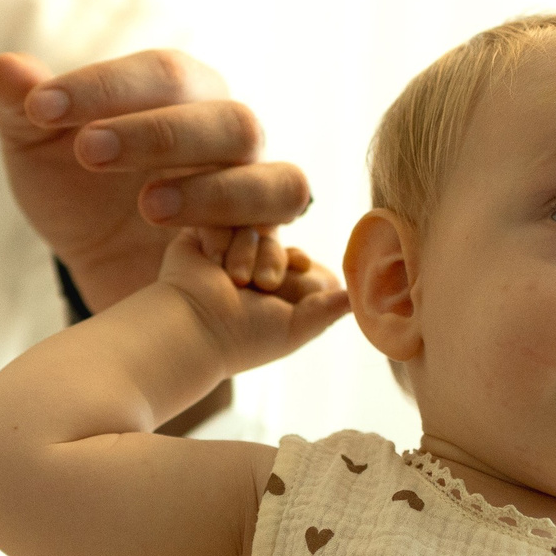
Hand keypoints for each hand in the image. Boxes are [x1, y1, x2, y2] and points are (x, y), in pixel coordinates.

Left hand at [0, 50, 313, 312]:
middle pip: (227, 119)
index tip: (38, 107)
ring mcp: (255, 189)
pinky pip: (279, 243)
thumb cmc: (75, 186)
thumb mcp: (36, 147)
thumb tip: (0, 70)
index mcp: (181, 90)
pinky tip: (196, 261)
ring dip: (214, 193)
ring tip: (148, 207)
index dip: (104, 86)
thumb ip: (20, 105)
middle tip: (87, 151)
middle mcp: (230, 132)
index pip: (161, 71)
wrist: (98, 261)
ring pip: (274, 179)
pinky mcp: (263, 246)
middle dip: (159, 134)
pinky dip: (248, 252)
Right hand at [157, 227, 349, 372]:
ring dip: (247, 252)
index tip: (299, 265)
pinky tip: (212, 261)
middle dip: (272, 259)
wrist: (195, 326)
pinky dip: (222, 239)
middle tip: (259, 284)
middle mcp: (248, 268)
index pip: (297, 259)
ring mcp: (223, 251)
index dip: (296, 261)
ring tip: (233, 278)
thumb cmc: (245, 337)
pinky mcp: (198, 236)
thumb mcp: (296, 327)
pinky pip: (223, 218)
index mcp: (272, 290)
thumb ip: (328, 310)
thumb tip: (360, 297)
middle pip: (277, 241)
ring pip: (253, 228)